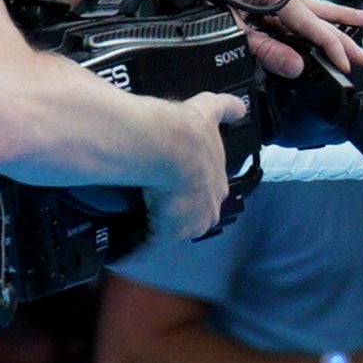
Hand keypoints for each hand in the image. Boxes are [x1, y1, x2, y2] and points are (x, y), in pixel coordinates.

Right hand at [147, 95, 246, 245]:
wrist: (169, 144)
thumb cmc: (185, 128)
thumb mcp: (208, 113)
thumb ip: (224, 109)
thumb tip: (239, 107)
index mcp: (218, 178)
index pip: (209, 189)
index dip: (195, 188)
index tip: (182, 187)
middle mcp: (209, 203)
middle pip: (195, 212)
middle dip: (180, 211)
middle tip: (158, 205)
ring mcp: (190, 220)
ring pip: (175, 228)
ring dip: (160, 228)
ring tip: (142, 227)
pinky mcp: (167, 232)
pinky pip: (148, 246)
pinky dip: (135, 251)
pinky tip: (124, 255)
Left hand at [203, 0, 362, 80]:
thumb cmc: (192, 2)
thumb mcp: (231, 31)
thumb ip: (266, 50)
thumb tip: (296, 66)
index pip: (305, 19)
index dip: (327, 43)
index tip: (344, 60)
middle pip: (312, 13)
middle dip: (340, 33)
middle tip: (362, 54)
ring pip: (304, 11)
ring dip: (331, 23)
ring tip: (362, 25)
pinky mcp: (254, 0)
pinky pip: (286, 16)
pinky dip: (305, 26)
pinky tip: (319, 33)